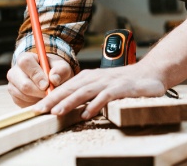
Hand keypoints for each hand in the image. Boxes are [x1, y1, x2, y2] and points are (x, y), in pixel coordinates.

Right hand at [7, 52, 73, 106]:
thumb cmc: (56, 71)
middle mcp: (15, 71)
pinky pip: (23, 103)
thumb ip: (60, 70)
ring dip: (38, 97)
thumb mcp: (62, 68)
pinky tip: (41, 98)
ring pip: (24, 95)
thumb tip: (54, 79)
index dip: (37, 75)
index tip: (47, 84)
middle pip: (24, 84)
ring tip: (47, 94)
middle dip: (40, 91)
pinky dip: (34, 103)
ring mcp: (12, 85)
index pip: (26, 63)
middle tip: (50, 93)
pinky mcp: (14, 97)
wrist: (51, 81)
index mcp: (25, 58)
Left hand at [32, 64, 166, 119]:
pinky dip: (95, 104)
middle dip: (53, 99)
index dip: (50, 97)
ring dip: (70, 101)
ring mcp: (109, 82)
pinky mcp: (122, 88)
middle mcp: (97, 77)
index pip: (66, 87)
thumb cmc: (125, 81)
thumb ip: (88, 93)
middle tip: (38, 111)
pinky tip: (87, 114)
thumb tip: (68, 105)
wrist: (150, 72)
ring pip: (85, 91)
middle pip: (71, 88)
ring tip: (56, 112)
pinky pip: (106, 96)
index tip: (36, 108)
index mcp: (90, 77)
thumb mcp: (104, 85)